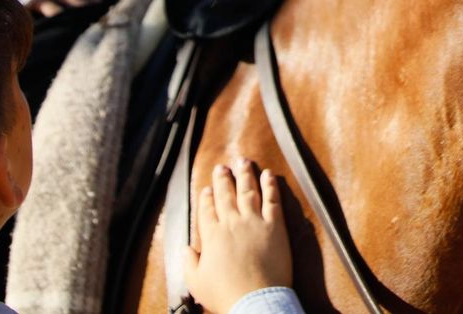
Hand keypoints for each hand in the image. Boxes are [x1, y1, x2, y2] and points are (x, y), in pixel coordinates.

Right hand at [184, 159, 290, 313]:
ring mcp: (254, 222)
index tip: (207, 188)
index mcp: (212, 236)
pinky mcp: (275, 226)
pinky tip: (268, 174)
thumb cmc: (225, 294)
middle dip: (223, 179)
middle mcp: (232, 223)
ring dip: (245, 174)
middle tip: (221, 167)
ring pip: (248, 191)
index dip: (207, 197)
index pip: (208, 209)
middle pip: (226, 195)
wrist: (255, 300)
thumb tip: (188, 249)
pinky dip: (270, 185)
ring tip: (243, 161)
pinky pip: (272, 200)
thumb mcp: (196, 282)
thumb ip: (189, 262)